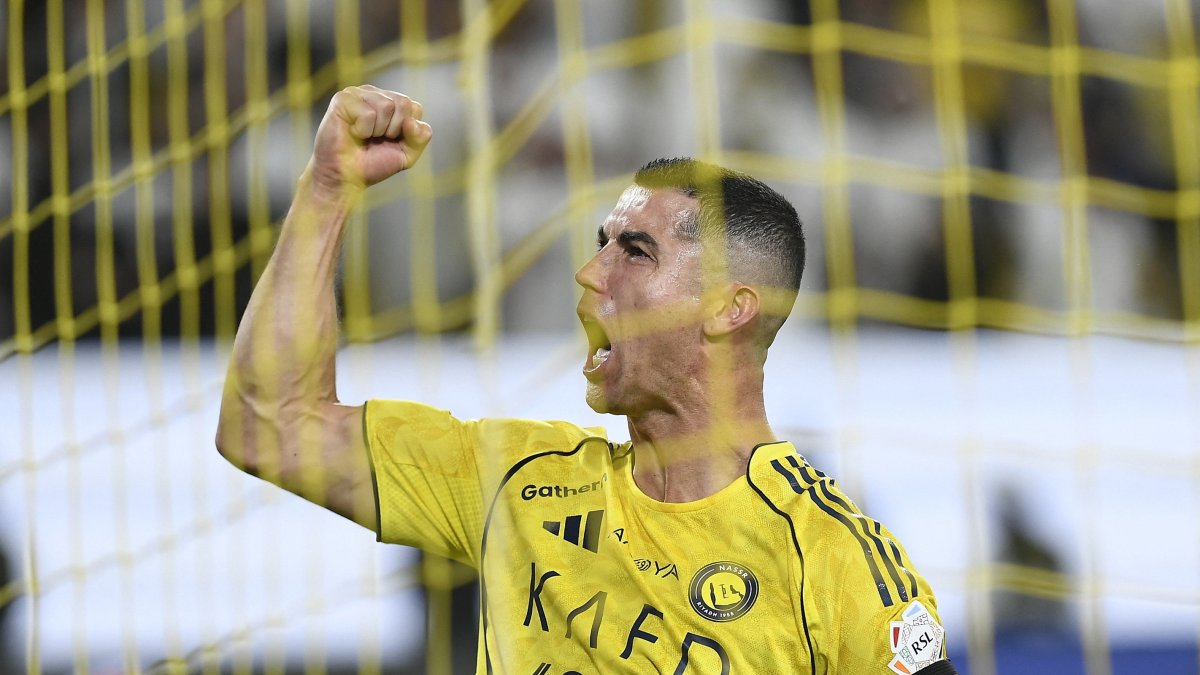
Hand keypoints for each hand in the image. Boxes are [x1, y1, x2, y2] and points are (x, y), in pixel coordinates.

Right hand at [305, 84, 431, 199]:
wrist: (345, 177)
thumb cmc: (372, 163)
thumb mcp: (407, 154)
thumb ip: (420, 137)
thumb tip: (411, 121)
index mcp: (392, 103)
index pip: (415, 108)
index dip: (407, 132)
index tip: (390, 141)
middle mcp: (376, 94)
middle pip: (403, 103)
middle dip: (394, 129)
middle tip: (375, 139)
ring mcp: (358, 93)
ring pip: (387, 106)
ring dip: (377, 130)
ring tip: (363, 136)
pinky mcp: (343, 99)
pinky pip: (368, 113)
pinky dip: (363, 130)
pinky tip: (352, 133)